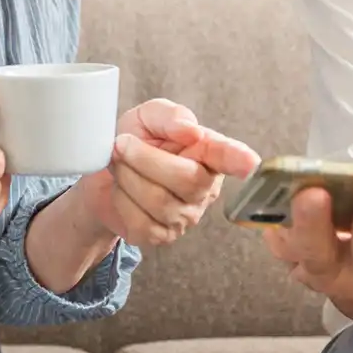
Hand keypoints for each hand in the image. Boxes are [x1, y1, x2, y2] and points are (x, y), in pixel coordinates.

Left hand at [72, 100, 258, 246]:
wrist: (101, 174)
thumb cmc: (135, 141)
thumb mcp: (149, 117)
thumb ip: (170, 116)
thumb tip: (190, 129)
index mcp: (209, 154)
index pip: (228, 156)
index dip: (239, 159)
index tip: (250, 162)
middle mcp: (205, 188)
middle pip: (187, 180)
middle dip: (145, 159)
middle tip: (122, 143)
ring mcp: (186, 217)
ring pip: (159, 202)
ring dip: (128, 177)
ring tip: (120, 165)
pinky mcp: (161, 236)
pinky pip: (140, 222)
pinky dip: (121, 200)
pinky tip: (122, 190)